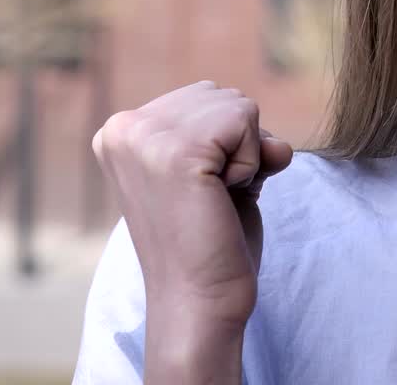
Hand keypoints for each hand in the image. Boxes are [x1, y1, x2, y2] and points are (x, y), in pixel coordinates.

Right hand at [92, 81, 292, 379]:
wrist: (200, 300)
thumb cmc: (210, 242)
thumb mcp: (217, 172)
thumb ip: (237, 137)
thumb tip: (276, 143)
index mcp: (120, 131)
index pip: (206, 99)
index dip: (225, 145)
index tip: (200, 192)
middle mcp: (122, 127)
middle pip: (223, 97)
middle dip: (238, 145)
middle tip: (211, 198)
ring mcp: (144, 137)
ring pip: (238, 106)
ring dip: (246, 155)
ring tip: (214, 199)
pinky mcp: (177, 151)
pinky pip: (246, 122)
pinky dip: (252, 161)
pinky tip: (223, 197)